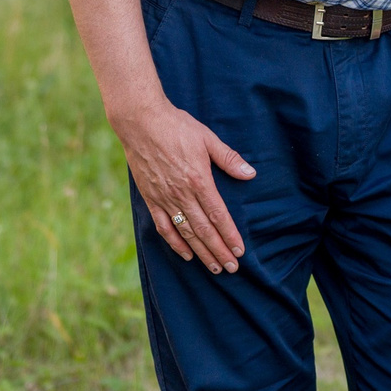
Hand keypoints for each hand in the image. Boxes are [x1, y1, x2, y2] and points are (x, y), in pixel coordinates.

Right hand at [112, 95, 255, 273]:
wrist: (140, 122)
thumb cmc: (177, 126)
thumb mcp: (207, 138)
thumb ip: (229, 159)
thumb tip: (250, 174)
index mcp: (199, 180)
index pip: (218, 216)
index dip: (229, 236)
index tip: (239, 252)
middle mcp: (181, 194)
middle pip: (204, 230)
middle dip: (219, 252)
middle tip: (231, 269)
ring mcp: (164, 198)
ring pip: (185, 233)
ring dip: (201, 252)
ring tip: (213, 268)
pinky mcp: (150, 198)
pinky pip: (163, 226)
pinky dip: (175, 243)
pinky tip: (185, 254)